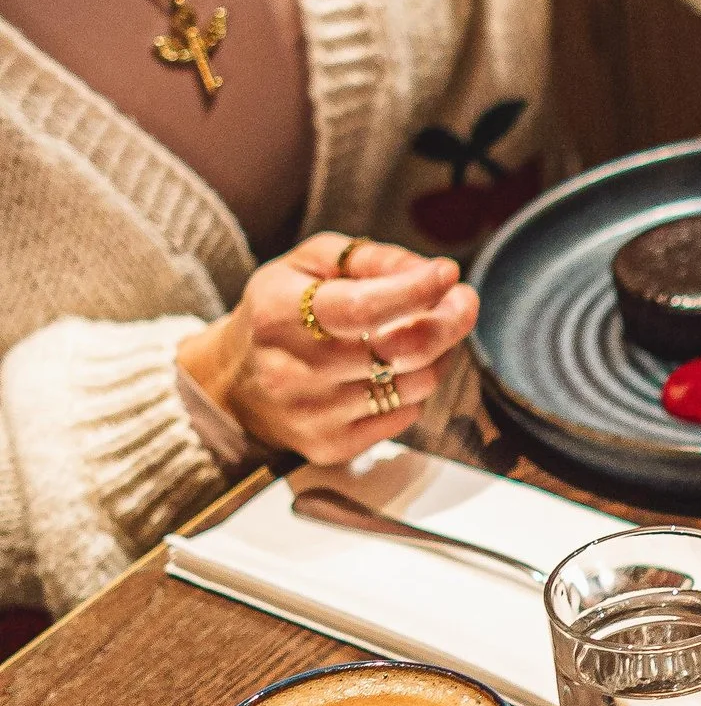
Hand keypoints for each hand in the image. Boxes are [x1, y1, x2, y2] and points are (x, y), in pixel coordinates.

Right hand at [177, 232, 479, 464]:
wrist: (232, 382)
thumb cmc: (280, 312)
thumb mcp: (307, 265)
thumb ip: (367, 259)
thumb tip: (427, 272)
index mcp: (279, 313)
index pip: (362, 307)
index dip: (415, 290)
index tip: (448, 274)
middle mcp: (292, 369)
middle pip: (400, 350)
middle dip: (448, 321)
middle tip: (464, 301)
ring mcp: (312, 414)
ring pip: (412, 384)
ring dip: (438, 354)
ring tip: (429, 332)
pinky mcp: (330, 446)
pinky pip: (405, 416)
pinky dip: (416, 387)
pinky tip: (401, 368)